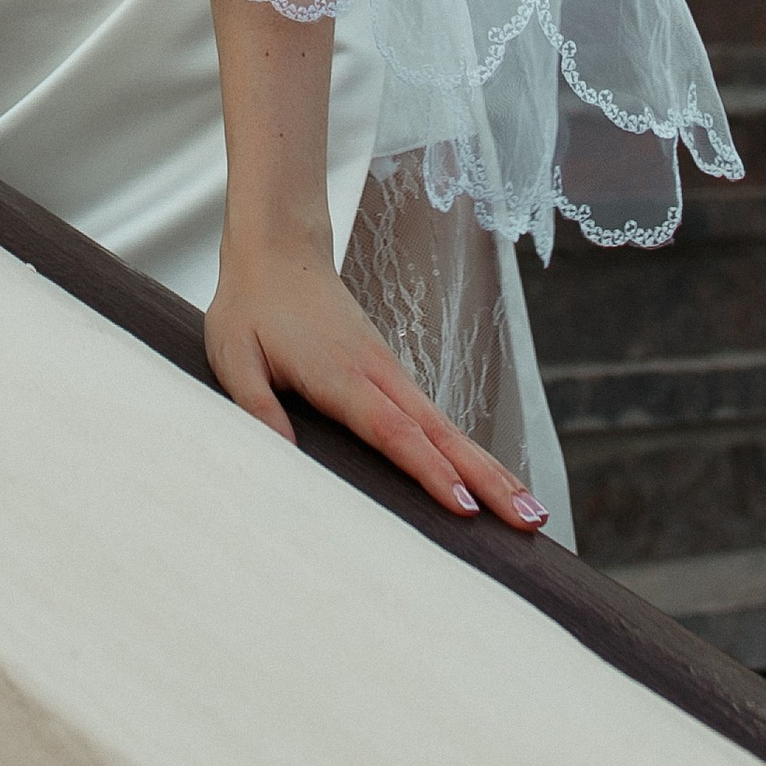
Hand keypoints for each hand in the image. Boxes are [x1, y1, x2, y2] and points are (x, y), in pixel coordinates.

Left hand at [205, 224, 548, 531]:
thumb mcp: (234, 356)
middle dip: (488, 478)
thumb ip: (257, 408)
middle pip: (441, 433)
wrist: (277, 246)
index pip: (393, 431)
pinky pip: (432, 419)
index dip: (429, 470)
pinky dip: (464, 451)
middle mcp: (378, 373)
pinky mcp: (389, 372)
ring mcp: (389, 371)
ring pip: (445, 426)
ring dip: (488, 468)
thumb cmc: (251, 304)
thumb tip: (283, 461)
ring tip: (529, 512)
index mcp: (342, 374)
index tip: (465, 507)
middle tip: (532, 519)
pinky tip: (483, 481)